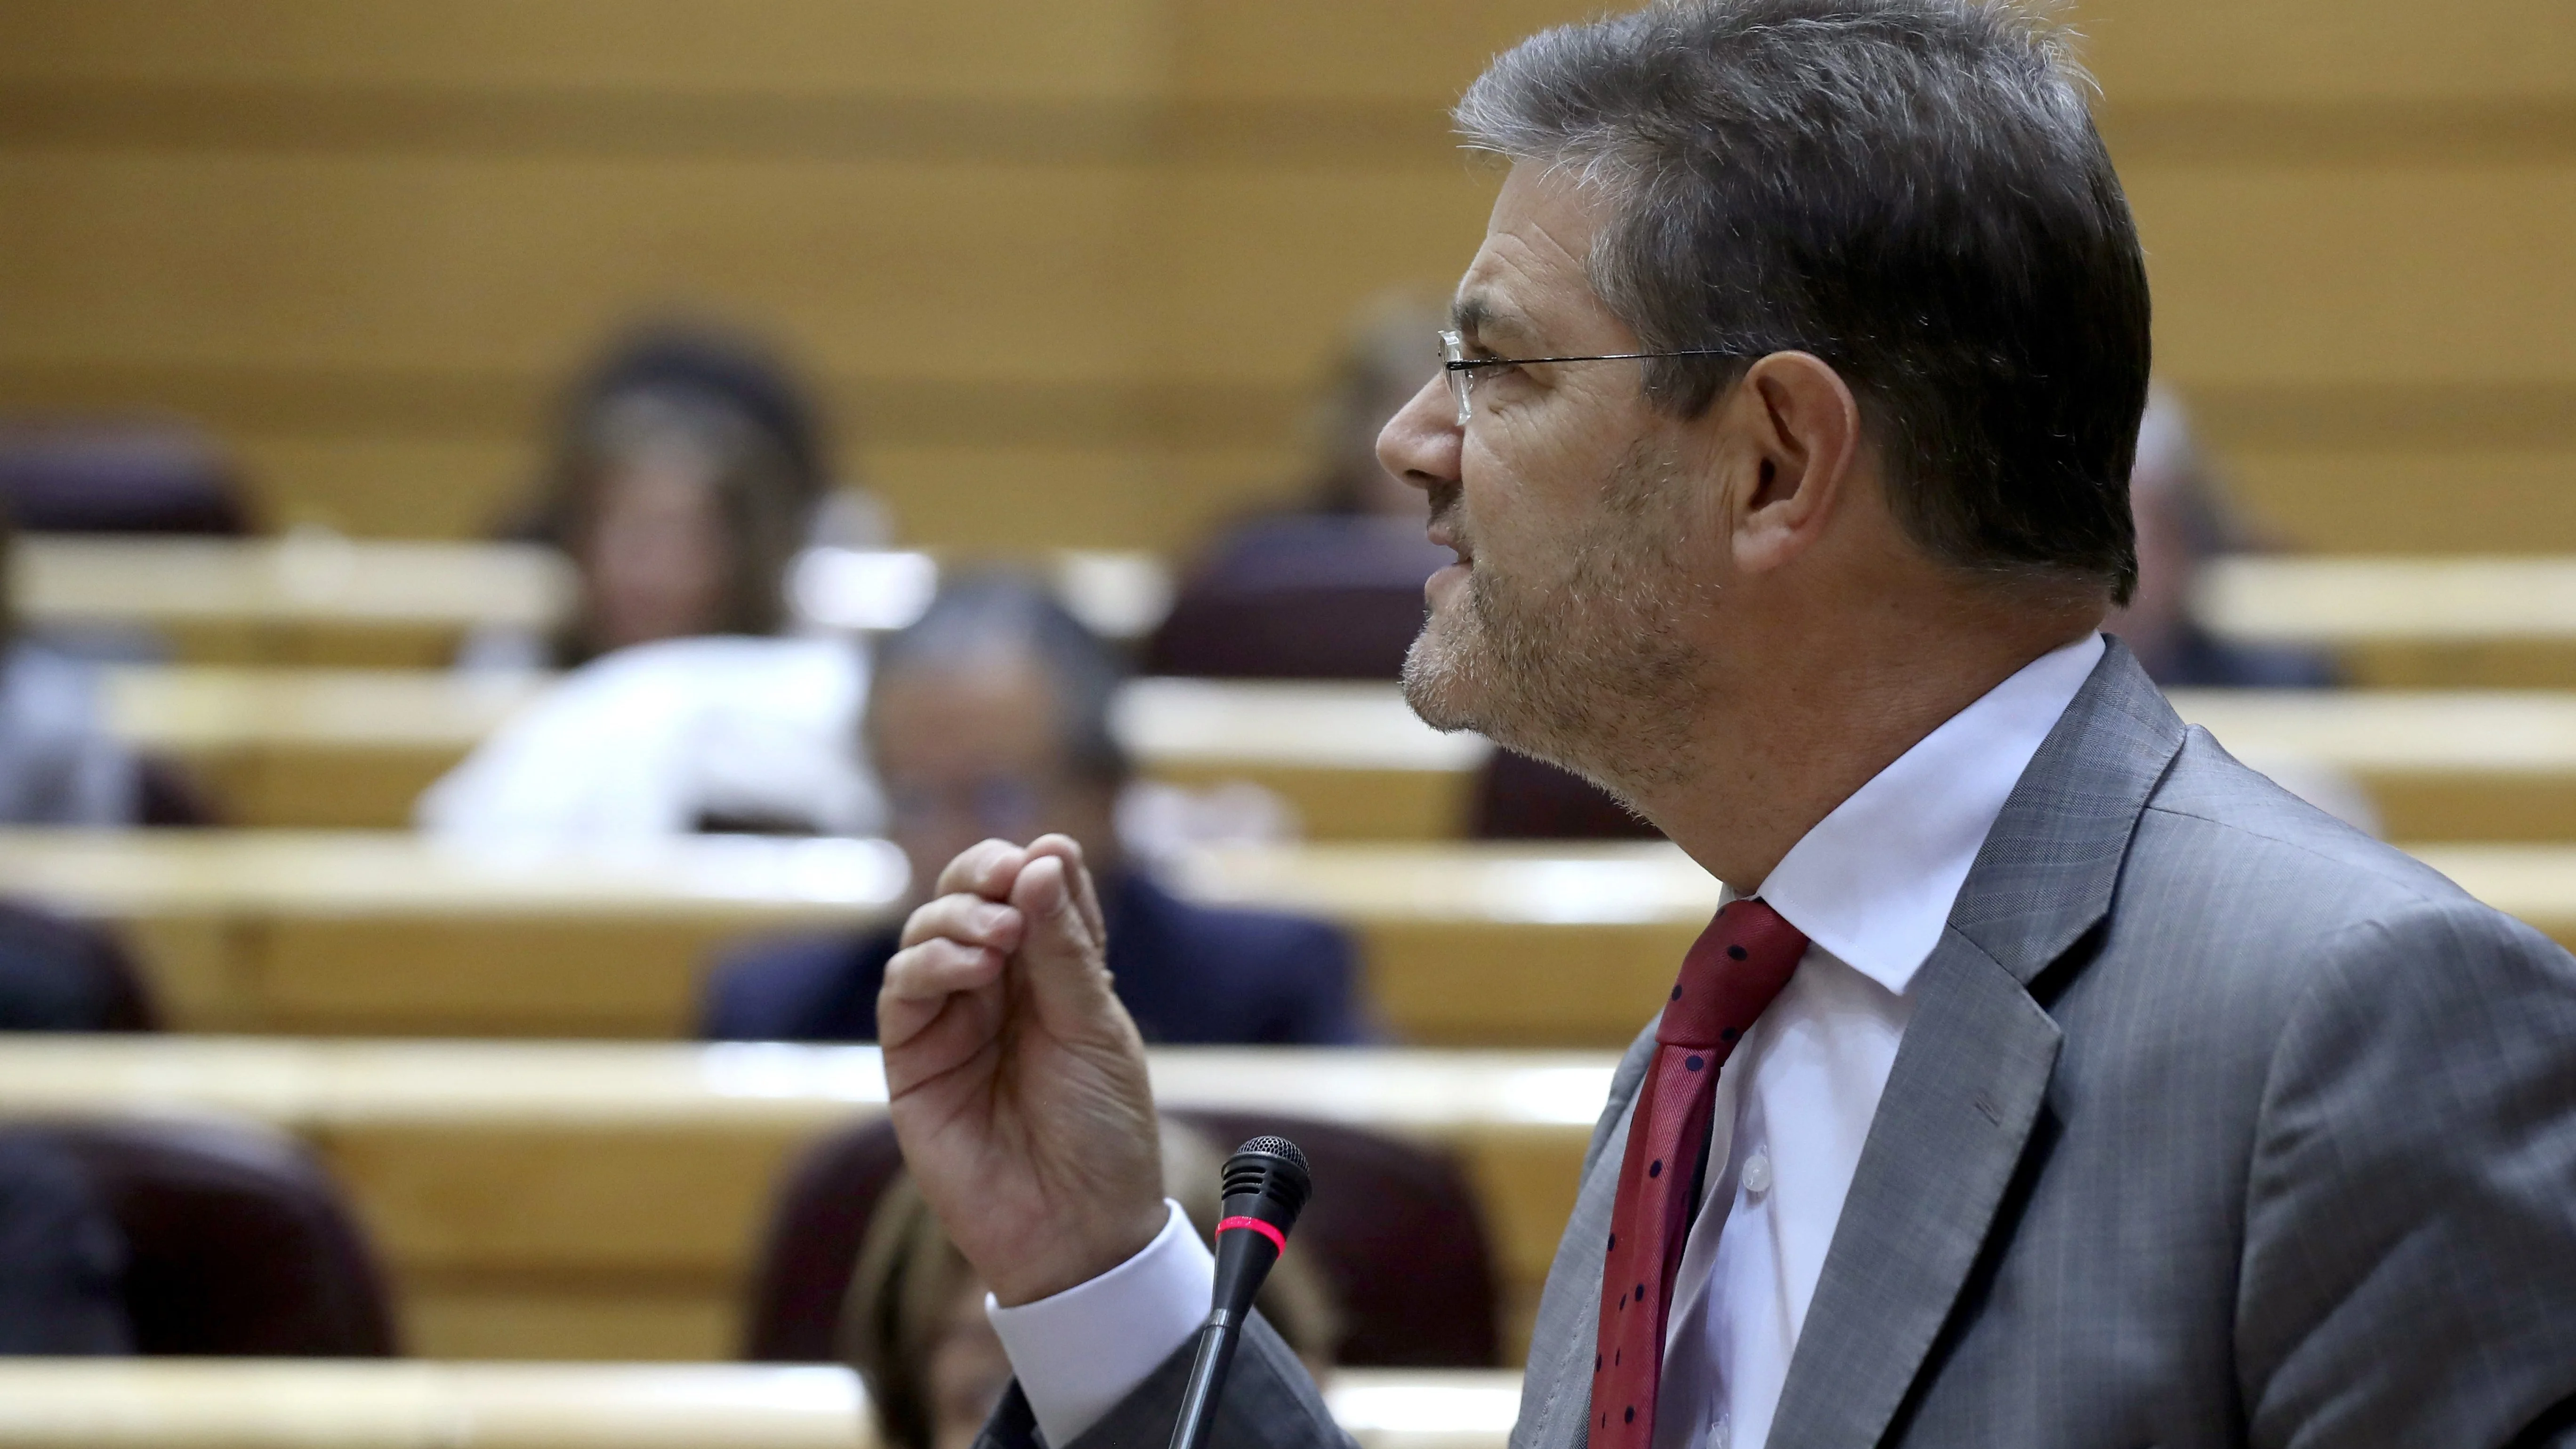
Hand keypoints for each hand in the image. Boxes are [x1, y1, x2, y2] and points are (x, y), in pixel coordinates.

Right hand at [877, 834, 1166, 1305]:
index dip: (1031, 867)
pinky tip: (971, 965)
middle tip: (1010, 881)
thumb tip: (1045, 854)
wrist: (1078, 1229)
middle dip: (984, 877)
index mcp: (1054, 974)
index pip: (1031, 893)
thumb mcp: (1097, 1028)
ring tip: (1000, 936)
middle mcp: (997, 990)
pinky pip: (902, 992)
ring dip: (959, 918)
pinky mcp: (912, 1061)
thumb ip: (1065, 947)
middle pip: (969, 900)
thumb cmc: (1103, 1132)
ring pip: (927, 935)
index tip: (1044, 857)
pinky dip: (932, 963)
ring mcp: (951, 1022)